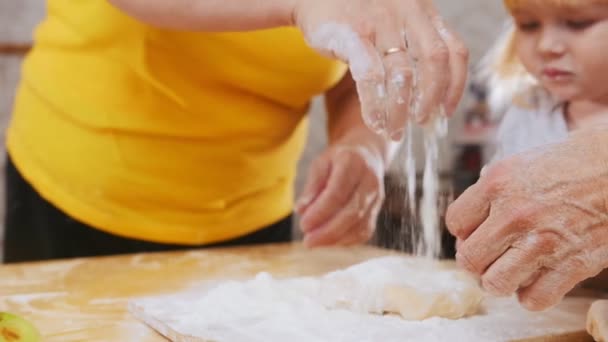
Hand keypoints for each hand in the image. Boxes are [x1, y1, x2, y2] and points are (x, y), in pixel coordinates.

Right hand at [293, 0, 467, 140]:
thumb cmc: (358, 13)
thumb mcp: (396, 18)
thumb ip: (415, 45)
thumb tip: (432, 97)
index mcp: (423, 11)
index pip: (454, 50)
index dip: (456, 86)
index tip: (446, 111)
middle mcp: (407, 13)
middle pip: (434, 63)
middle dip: (430, 100)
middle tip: (421, 122)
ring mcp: (379, 22)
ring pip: (401, 76)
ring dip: (400, 111)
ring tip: (393, 130)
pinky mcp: (351, 34)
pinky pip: (370, 77)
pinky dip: (374, 105)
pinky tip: (374, 121)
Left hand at [296, 145, 384, 246]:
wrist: (366, 155)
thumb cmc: (338, 160)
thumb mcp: (320, 163)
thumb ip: (312, 186)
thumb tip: (300, 210)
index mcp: (353, 163)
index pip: (338, 193)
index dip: (320, 212)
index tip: (303, 225)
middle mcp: (370, 181)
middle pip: (353, 213)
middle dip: (329, 231)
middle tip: (308, 241)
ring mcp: (377, 198)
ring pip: (360, 225)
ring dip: (336, 239)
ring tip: (314, 242)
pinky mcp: (377, 211)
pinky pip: (364, 232)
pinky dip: (346, 241)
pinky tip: (328, 241)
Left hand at [446, 129, 607, 310]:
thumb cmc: (569, 165)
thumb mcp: (518, 165)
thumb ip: (489, 193)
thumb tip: (466, 227)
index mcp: (497, 184)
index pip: (455, 223)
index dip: (464, 232)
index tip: (477, 234)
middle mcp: (514, 213)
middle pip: (469, 259)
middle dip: (477, 262)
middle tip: (490, 258)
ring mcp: (542, 241)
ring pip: (495, 284)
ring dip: (500, 282)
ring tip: (511, 271)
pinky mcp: (572, 264)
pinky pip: (533, 299)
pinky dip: (531, 296)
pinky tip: (537, 280)